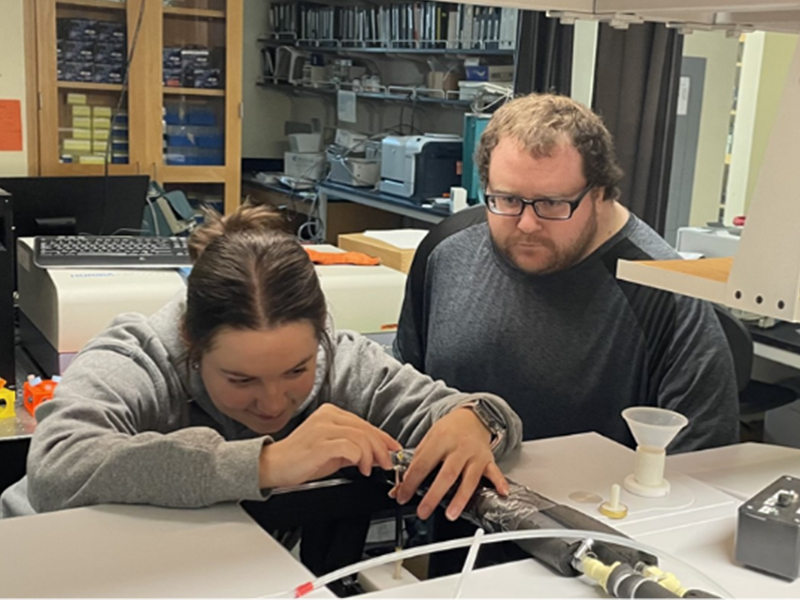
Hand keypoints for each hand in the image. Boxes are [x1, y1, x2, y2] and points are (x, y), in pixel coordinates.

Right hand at [258, 404, 401, 488]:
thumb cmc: (302, 459)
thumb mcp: (333, 450)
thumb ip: (354, 447)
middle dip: (382, 448)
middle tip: (387, 463)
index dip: (383, 437)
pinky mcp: (320, 443)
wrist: (273, 467)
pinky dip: (360, 458)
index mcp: (331, 413)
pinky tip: (360, 468)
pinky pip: (350, 447)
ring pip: (361, 437)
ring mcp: (323, 428)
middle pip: (366, 429)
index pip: (365, 423)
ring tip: (371, 468)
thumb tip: (379, 452)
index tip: (394, 450)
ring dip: (372, 455)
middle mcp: (328, 416)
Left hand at [394, 406, 508, 520]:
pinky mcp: (488, 460)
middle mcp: (459, 447)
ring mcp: (475, 454)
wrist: (471, 418)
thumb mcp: (428, 439)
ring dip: (460, 498)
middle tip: (423, 511)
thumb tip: (399, 487)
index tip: (402, 496)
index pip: (423, 464)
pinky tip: (502, 493)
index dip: (411, 482)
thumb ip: (416, 462)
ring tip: (451, 514)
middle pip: (446, 473)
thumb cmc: (448, 431)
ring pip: (469, 478)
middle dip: (434, 495)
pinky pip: (494, 472)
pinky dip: (499, 483)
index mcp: (440, 440)